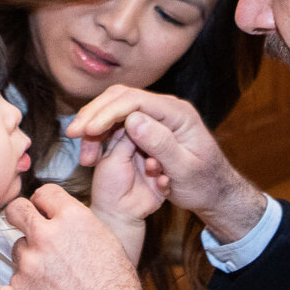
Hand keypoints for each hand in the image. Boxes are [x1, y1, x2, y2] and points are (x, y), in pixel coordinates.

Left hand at [4, 185, 154, 289]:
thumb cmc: (116, 285)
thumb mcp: (105, 239)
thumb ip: (76, 222)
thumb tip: (57, 217)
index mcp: (71, 218)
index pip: (43, 193)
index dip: (44, 202)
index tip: (43, 209)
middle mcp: (46, 236)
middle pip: (16, 211)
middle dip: (20, 215)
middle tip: (26, 223)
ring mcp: (30, 264)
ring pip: (18, 248)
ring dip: (30, 256)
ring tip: (53, 274)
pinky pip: (18, 279)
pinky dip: (29, 284)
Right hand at [68, 86, 264, 242]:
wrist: (216, 192)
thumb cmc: (205, 184)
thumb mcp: (185, 169)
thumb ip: (161, 144)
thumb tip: (132, 119)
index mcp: (178, 113)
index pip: (135, 101)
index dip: (107, 113)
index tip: (86, 131)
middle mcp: (166, 108)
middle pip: (122, 97)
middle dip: (94, 113)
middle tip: (72, 133)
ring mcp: (157, 115)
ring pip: (117, 107)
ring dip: (96, 123)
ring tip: (79, 145)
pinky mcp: (150, 126)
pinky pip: (120, 121)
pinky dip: (103, 131)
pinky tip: (91, 147)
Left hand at [89, 131, 164, 225]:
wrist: (118, 216)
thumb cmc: (109, 188)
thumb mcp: (115, 159)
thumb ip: (126, 139)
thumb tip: (136, 118)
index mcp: (123, 141)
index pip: (134, 123)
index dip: (140, 122)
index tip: (144, 123)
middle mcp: (139, 150)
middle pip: (152, 138)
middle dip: (154, 143)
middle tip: (151, 150)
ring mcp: (153, 166)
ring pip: (163, 155)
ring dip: (159, 161)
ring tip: (152, 167)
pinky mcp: (162, 182)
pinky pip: (169, 176)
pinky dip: (165, 179)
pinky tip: (162, 182)